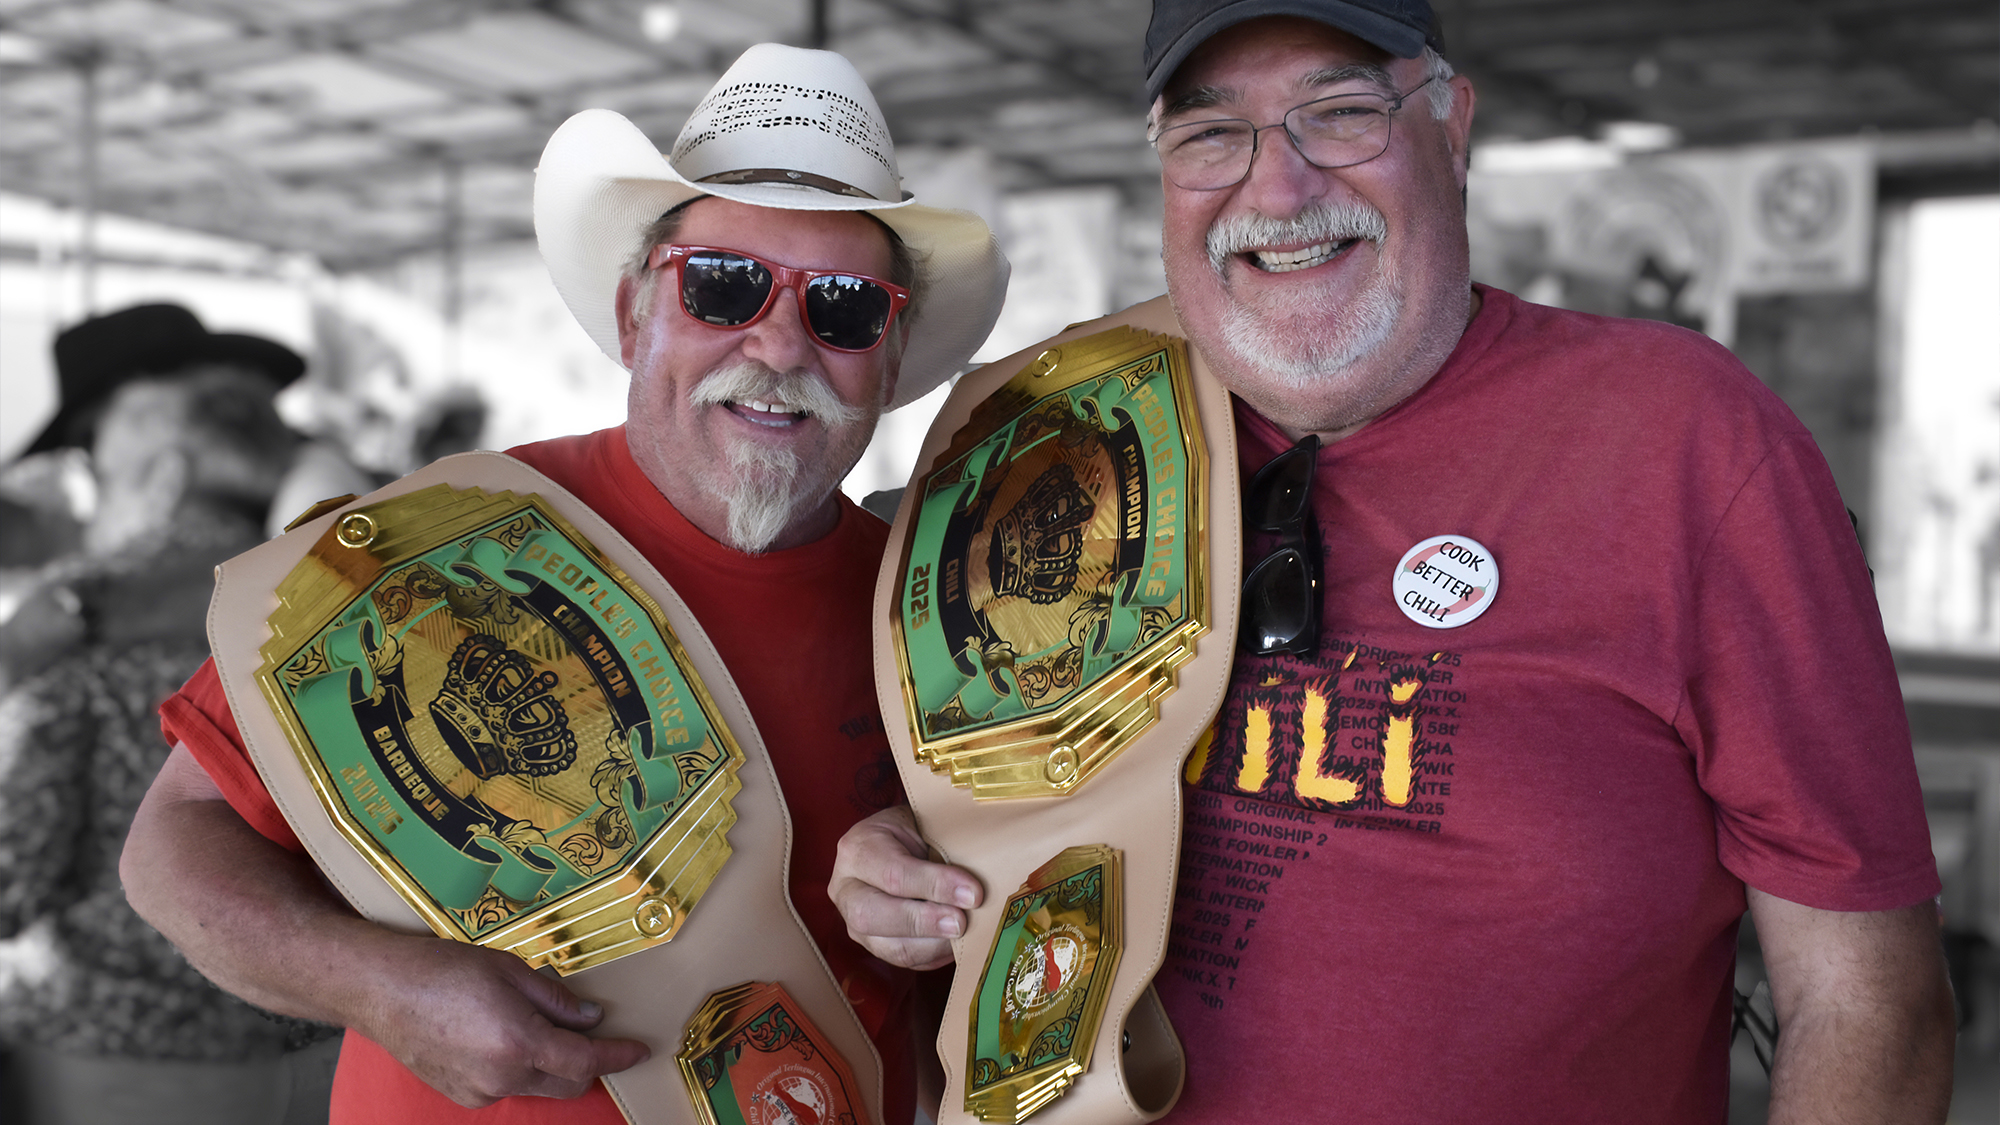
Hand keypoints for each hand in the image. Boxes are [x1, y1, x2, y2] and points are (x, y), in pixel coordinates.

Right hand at [356, 932, 650, 1106]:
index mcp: (519, 1042)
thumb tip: (591, 1018)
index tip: (638, 1049)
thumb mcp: (509, 970)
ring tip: (539, 1027)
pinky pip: (508, 1087)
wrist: (381, 991)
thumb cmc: (442, 970)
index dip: (617, 1056)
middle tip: (593, 1034)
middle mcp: (502, 1076)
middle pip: (568, 1083)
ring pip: (537, 1087)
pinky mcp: (462, 1095)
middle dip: (588, 1063)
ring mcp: (480, 1091)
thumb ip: (556, 999)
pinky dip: (520, 1070)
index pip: (585, 1061)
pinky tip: (503, 1038)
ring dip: (552, 1066)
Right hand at [829, 805, 980, 970]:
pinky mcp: (872, 944)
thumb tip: (976, 882)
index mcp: (858, 849)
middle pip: (874, 916)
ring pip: (887, 946)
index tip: (973, 893)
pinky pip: (903, 960)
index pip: (893, 874)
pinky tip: (957, 945)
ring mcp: (853, 921)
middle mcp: (846, 889)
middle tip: (962, 922)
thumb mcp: (924, 824)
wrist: (898, 842)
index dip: (935, 886)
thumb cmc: (915, 830)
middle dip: (924, 922)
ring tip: (965, 937)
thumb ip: (944, 847)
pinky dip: (934, 955)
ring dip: (932, 946)